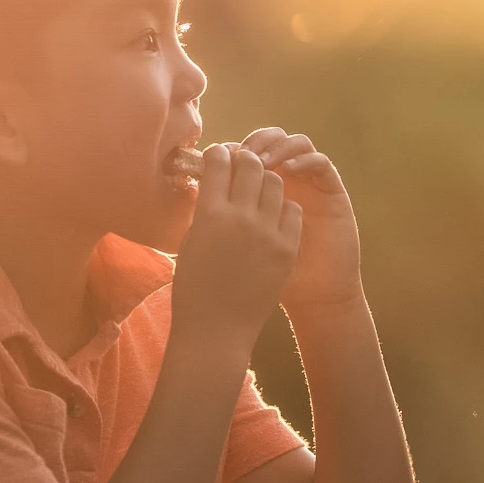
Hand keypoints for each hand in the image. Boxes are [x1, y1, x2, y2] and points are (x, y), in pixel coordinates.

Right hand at [170, 144, 302, 344]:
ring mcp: (269, 232)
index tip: (219, 156)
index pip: (220, 162)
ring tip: (259, 192)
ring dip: (266, 181)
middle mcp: (242, 218)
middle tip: (242, 167)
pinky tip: (273, 216)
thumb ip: (206, 208)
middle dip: (246, 160)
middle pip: (252, 164)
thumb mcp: (191, 240)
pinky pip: (292, 211)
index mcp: (211, 214)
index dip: (219, 154)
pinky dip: (283, 207)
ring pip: (276, 183)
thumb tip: (215, 181)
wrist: (218, 329)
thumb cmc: (194, 287)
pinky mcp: (288, 248)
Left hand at [236, 128, 363, 313]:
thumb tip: (195, 190)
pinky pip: (321, 163)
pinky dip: (304, 160)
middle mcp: (287, 180)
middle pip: (269, 142)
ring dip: (277, 146)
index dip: (233, 150)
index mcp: (260, 190)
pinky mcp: (332, 191)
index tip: (219, 157)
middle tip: (242, 154)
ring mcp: (310, 183)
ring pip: (296, 143)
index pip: (245, 154)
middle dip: (254, 144)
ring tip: (263, 160)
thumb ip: (221, 217)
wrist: (313, 296)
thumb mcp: (239, 246)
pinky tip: (288, 170)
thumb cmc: (267, 278)